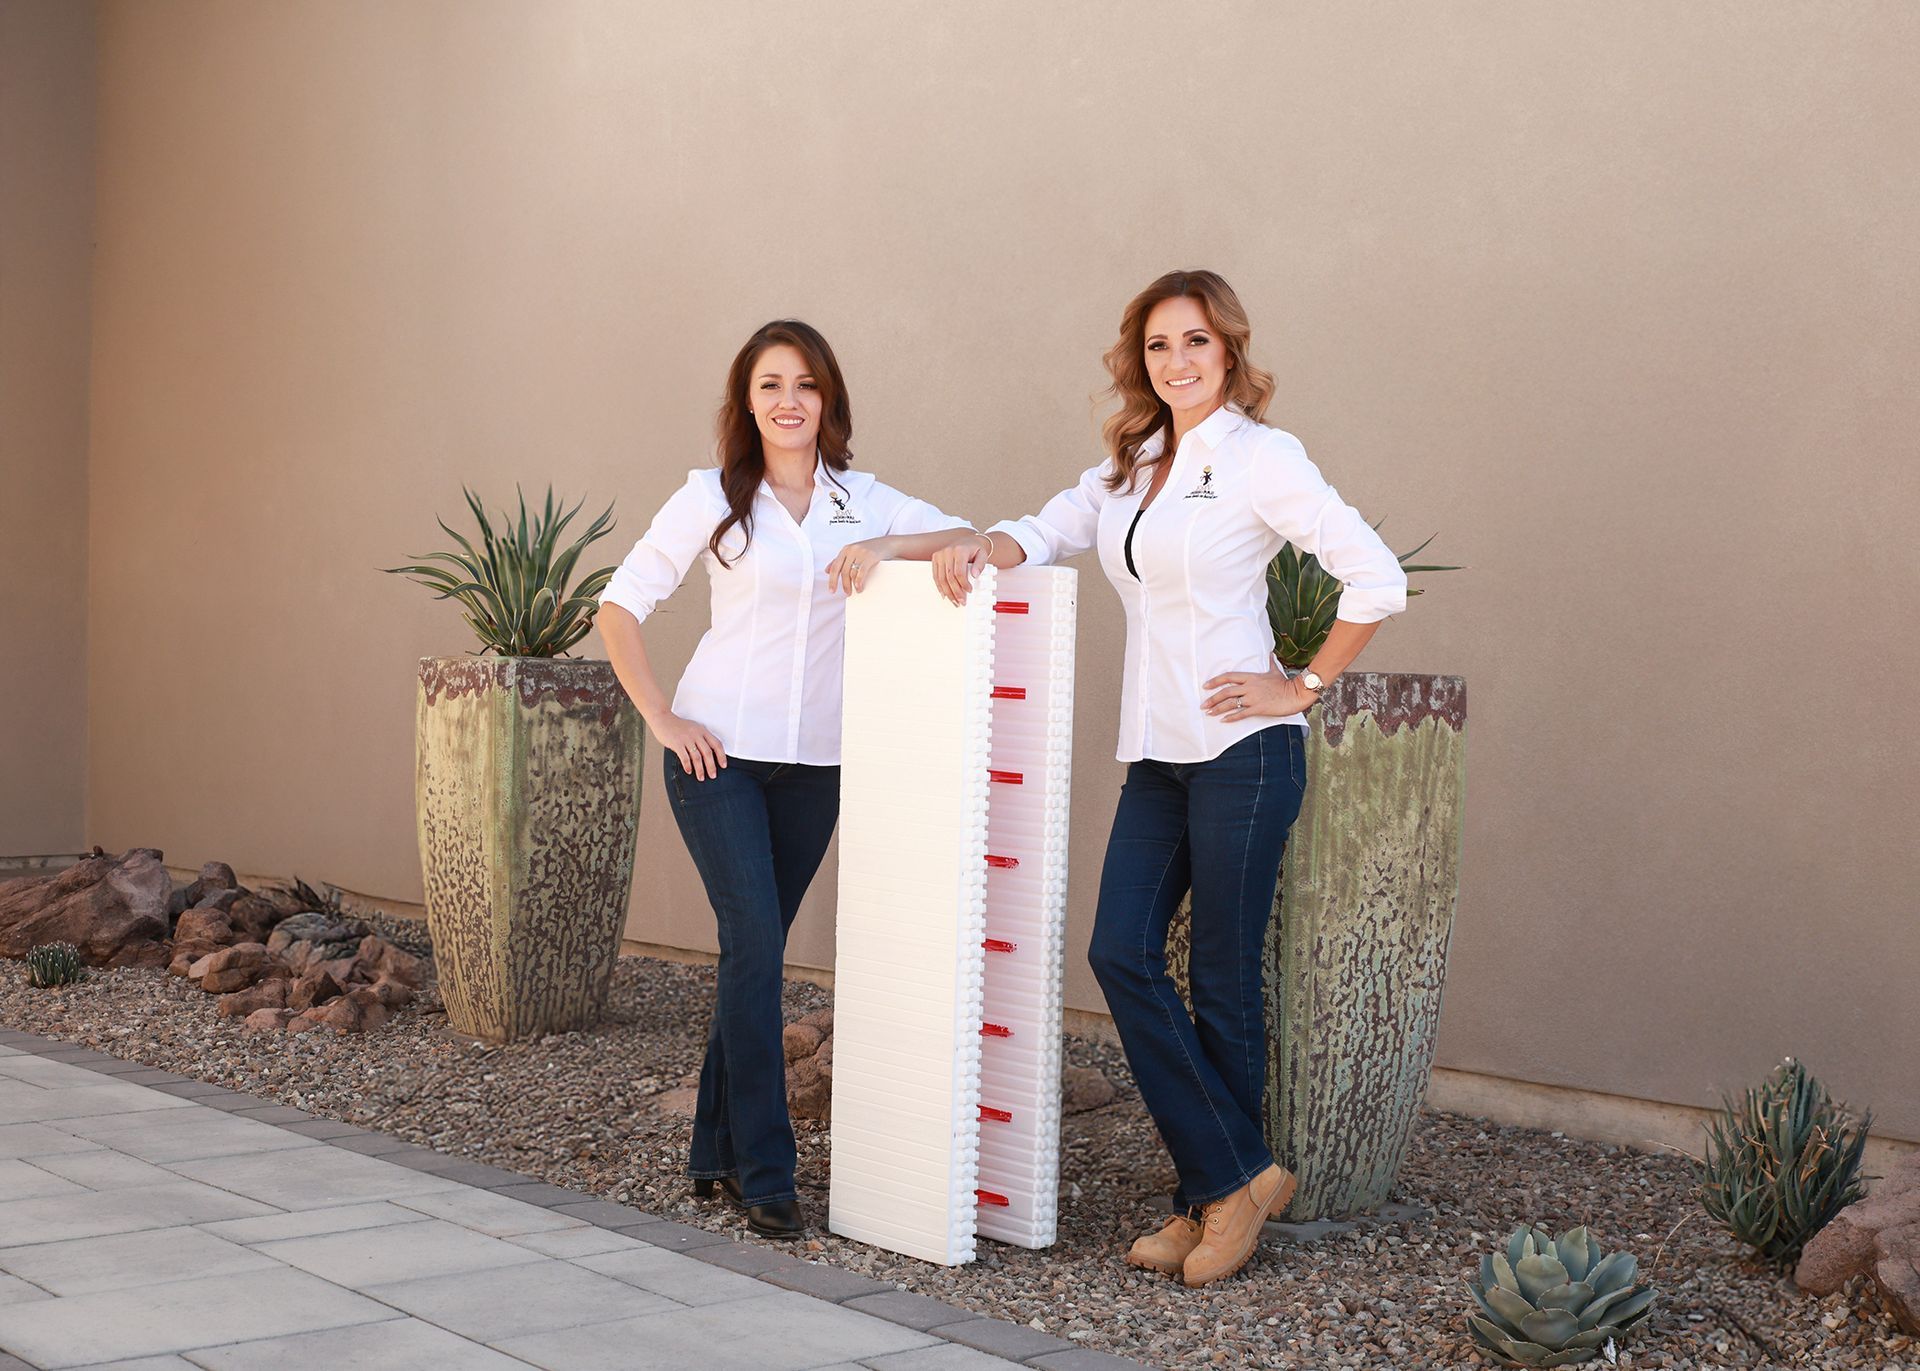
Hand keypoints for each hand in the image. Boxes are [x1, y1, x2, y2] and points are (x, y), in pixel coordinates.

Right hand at [649, 711, 726, 779]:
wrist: (663, 719)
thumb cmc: (679, 726)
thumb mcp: (694, 728)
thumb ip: (701, 738)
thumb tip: (709, 755)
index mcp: (702, 731)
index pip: (717, 744)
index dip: (721, 756)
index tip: (723, 765)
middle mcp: (696, 734)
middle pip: (708, 753)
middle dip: (711, 766)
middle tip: (713, 776)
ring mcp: (686, 739)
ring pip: (697, 757)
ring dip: (700, 769)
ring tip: (701, 777)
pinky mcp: (677, 743)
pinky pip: (684, 757)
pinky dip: (688, 765)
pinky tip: (689, 771)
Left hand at [826, 538, 893, 594]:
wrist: (887, 543)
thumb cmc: (869, 549)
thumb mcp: (853, 552)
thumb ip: (840, 560)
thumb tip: (827, 570)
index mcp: (845, 550)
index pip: (835, 567)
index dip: (832, 580)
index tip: (832, 590)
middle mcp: (851, 550)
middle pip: (843, 571)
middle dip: (844, 584)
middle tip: (847, 593)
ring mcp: (860, 552)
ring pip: (852, 572)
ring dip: (852, 584)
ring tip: (855, 591)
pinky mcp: (870, 556)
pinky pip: (861, 571)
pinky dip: (859, 581)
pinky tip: (859, 587)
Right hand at [930, 534, 991, 606]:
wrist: (968, 541)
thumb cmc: (975, 549)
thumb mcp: (983, 555)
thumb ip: (980, 565)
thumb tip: (975, 575)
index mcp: (960, 550)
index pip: (959, 572)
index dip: (963, 584)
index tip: (969, 591)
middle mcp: (948, 551)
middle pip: (949, 577)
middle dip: (955, 592)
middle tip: (961, 601)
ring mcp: (940, 554)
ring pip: (941, 578)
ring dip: (947, 592)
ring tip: (954, 601)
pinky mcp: (936, 558)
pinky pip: (935, 575)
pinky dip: (939, 586)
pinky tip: (944, 594)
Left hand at [1202, 668, 1318, 720]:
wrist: (1296, 693)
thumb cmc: (1285, 683)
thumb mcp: (1275, 670)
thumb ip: (1269, 662)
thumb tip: (1270, 654)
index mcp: (1251, 677)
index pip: (1228, 677)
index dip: (1215, 681)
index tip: (1206, 686)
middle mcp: (1249, 687)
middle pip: (1226, 692)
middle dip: (1212, 699)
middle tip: (1203, 705)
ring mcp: (1253, 698)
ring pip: (1231, 703)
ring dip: (1218, 709)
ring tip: (1209, 713)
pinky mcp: (1259, 708)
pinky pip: (1241, 714)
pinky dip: (1231, 717)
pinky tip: (1224, 721)